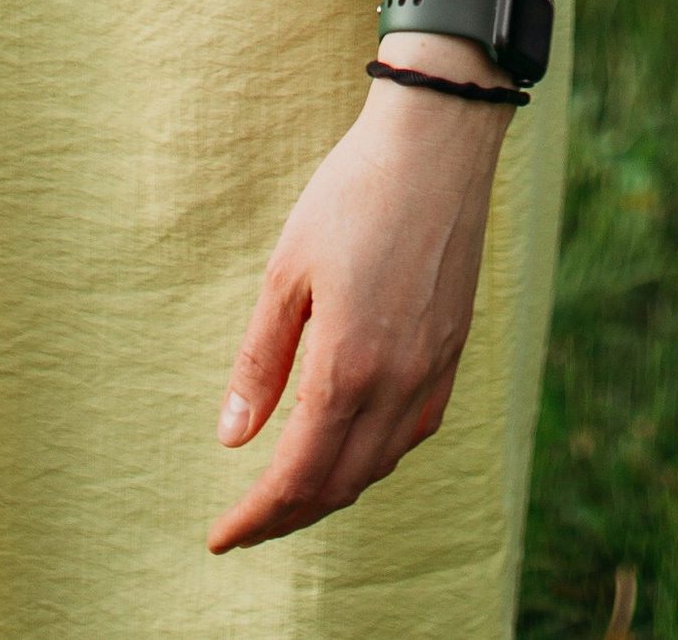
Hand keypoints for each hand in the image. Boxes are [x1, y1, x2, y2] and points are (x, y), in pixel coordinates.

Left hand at [207, 75, 510, 550]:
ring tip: (293, 495)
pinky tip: (359, 445)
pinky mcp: (455, 346)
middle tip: (248, 524)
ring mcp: (434, 366)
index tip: (221, 535)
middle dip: (290, 515)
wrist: (436, 141)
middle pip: (340, 482)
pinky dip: (381, 454)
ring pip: (382, 462)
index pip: (298, 474)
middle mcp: (398, 381)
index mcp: (348, 366)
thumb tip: (232, 438)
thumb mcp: (288, 272)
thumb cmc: (352, 194)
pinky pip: (418, 429)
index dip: (257, 514)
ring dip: (335, 490)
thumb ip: (262, 360)